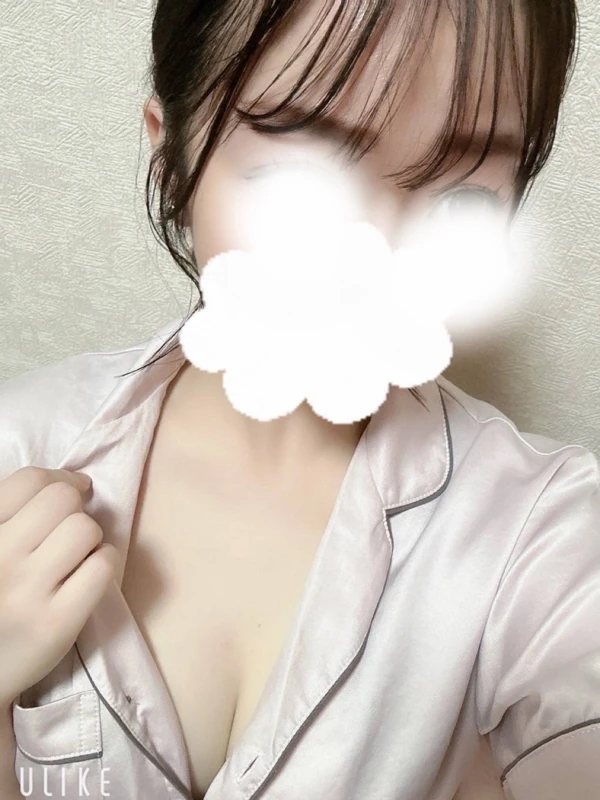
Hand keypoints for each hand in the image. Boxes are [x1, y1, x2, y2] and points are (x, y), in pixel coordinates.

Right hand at [0, 467, 118, 707]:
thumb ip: (13, 515)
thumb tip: (72, 481)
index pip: (30, 480)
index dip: (62, 477)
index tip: (74, 490)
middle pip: (63, 499)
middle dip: (76, 510)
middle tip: (70, 532)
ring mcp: (27, 591)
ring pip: (86, 529)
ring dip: (91, 539)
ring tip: (76, 558)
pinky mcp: (57, 622)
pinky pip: (103, 565)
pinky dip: (104, 564)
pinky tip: (88, 577)